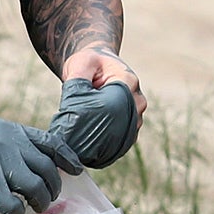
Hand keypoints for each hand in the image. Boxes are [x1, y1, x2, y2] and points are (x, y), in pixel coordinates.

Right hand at [0, 113, 81, 213]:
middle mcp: (9, 143)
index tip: (76, 171)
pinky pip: (14, 205)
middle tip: (47, 200)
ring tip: (32, 209)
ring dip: (39, 203)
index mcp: (9, 130)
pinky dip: (16, 213)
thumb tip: (26, 169)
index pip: (50, 142)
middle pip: (47, 169)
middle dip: (53, 188)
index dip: (67, 159)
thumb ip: (5, 146)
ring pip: (36, 188)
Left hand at [52, 51, 145, 168]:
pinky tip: (94, 151)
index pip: (120, 105)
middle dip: (104, 134)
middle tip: (81, 143)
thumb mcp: (80, 63)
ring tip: (86, 147)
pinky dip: (111, 144)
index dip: (103, 119)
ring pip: (126, 133)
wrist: (97, 63)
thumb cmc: (87, 62)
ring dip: (108, 140)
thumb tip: (76, 95)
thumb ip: (78, 77)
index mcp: (127, 81)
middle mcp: (137, 98)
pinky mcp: (131, 121)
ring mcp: (137, 111)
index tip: (84, 129)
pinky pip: (125, 138)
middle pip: (125, 123)